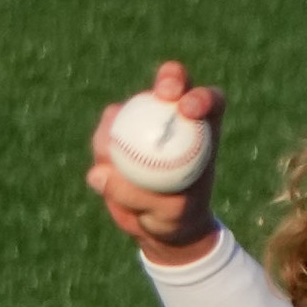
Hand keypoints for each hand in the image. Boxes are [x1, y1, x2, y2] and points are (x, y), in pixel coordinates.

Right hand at [89, 60, 226, 264]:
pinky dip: (102, 149)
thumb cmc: (177, 218)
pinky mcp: (116, 133)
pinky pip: (104, 134)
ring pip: (127, 110)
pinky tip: (105, 174)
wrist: (158, 227)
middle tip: (163, 95)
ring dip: (118, 130)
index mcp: (202, 130)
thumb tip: (98, 174)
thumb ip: (141, 197)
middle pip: (171, 84)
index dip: (201, 97)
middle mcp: (172, 118)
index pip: (208, 102)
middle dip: (170, 80)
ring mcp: (142, 122)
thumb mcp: (168, 214)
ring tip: (120, 166)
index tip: (189, 110)